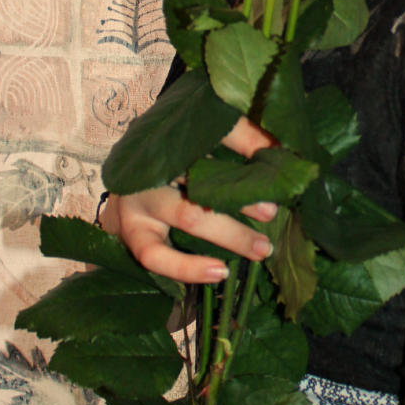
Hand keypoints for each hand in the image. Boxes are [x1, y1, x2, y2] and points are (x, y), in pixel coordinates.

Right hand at [98, 117, 277, 283]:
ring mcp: (141, 200)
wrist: (123, 191)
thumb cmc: (172, 169)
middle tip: (272, 212)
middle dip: (243, 198)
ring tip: (259, 250)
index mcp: (175, 138)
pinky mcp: (134, 234)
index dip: (248, 142)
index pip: (217, 133)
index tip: (276, 156)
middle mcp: (156, 165)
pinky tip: (219, 272)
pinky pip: (157, 256)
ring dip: (228, 234)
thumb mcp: (198, 149)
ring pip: (187, 216)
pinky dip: (189, 268)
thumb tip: (280, 150)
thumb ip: (238, 142)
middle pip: (203, 179)